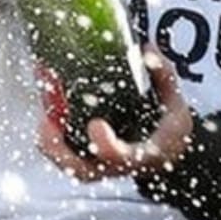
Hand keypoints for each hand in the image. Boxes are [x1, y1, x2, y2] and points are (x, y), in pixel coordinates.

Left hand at [37, 53, 194, 181]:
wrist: (162, 153)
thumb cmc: (167, 130)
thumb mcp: (174, 105)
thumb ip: (163, 77)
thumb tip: (147, 51)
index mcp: (140, 155)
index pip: (119, 157)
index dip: (105, 144)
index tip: (96, 123)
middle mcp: (114, 165)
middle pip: (79, 169)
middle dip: (57, 144)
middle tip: (48, 114)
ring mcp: (96, 164)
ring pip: (63, 160)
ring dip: (47, 132)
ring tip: (46, 91)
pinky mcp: (82, 157)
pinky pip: (58, 150)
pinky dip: (48, 128)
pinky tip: (47, 95)